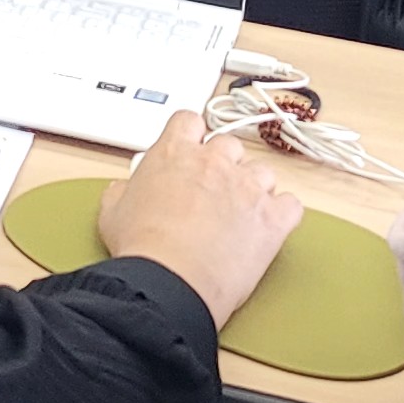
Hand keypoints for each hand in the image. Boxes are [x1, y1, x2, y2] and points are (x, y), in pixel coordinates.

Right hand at [97, 112, 303, 328]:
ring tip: (239, 214)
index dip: (190, 135)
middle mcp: (216, 162)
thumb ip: (123, 190)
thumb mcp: (112, 211)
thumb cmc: (142, 249)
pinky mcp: (273, 219)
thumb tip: (124, 189)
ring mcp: (248, 188)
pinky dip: (282, 214)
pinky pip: (291, 205)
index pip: (189, 120)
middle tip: (212, 190)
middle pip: (230, 145)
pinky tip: (268, 226)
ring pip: (263, 172)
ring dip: (254, 188)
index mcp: (175, 152)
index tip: (190, 151)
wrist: (170, 282)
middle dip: (224, 164)